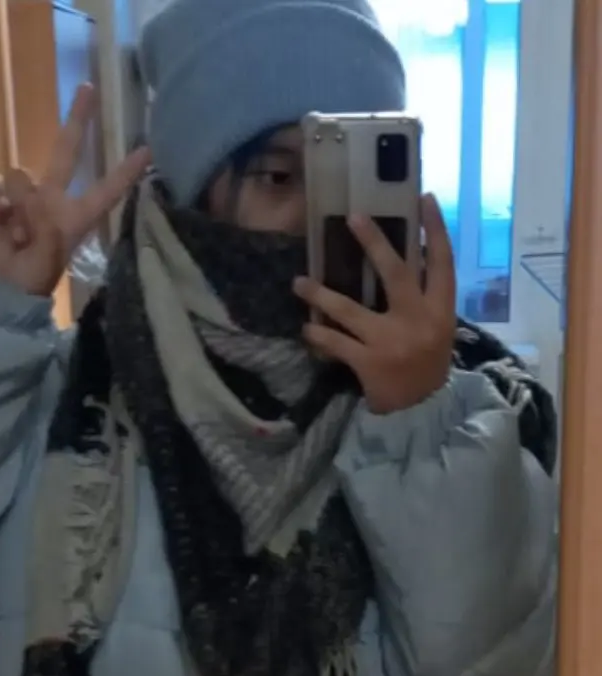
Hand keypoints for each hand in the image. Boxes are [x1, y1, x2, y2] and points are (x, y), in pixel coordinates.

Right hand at [0, 84, 149, 296]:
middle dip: (77, 121)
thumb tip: (32, 195)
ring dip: (16, 201)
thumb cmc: (22, 284)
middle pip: (66, 153)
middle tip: (89, 88)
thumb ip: (46, 230)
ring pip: (21, 175)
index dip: (124, 174)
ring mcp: (20, 198)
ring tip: (13, 234)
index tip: (147, 151)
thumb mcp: (44, 264)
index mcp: (72, 221)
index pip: (104, 192)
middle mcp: (49, 203)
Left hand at [294, 194, 456, 414]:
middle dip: (374, 244)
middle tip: (353, 217)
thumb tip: (410, 252)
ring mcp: (392, 342)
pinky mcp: (369, 364)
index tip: (425, 198)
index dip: (436, 229)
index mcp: (441, 310)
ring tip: (298, 282)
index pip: (442, 262)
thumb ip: (425, 298)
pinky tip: (305, 327)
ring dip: (322, 295)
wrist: (422, 412)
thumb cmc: (427, 364)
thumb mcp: (438, 329)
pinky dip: (319, 336)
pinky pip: (337, 344)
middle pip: (396, 273)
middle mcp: (419, 321)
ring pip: (352, 310)